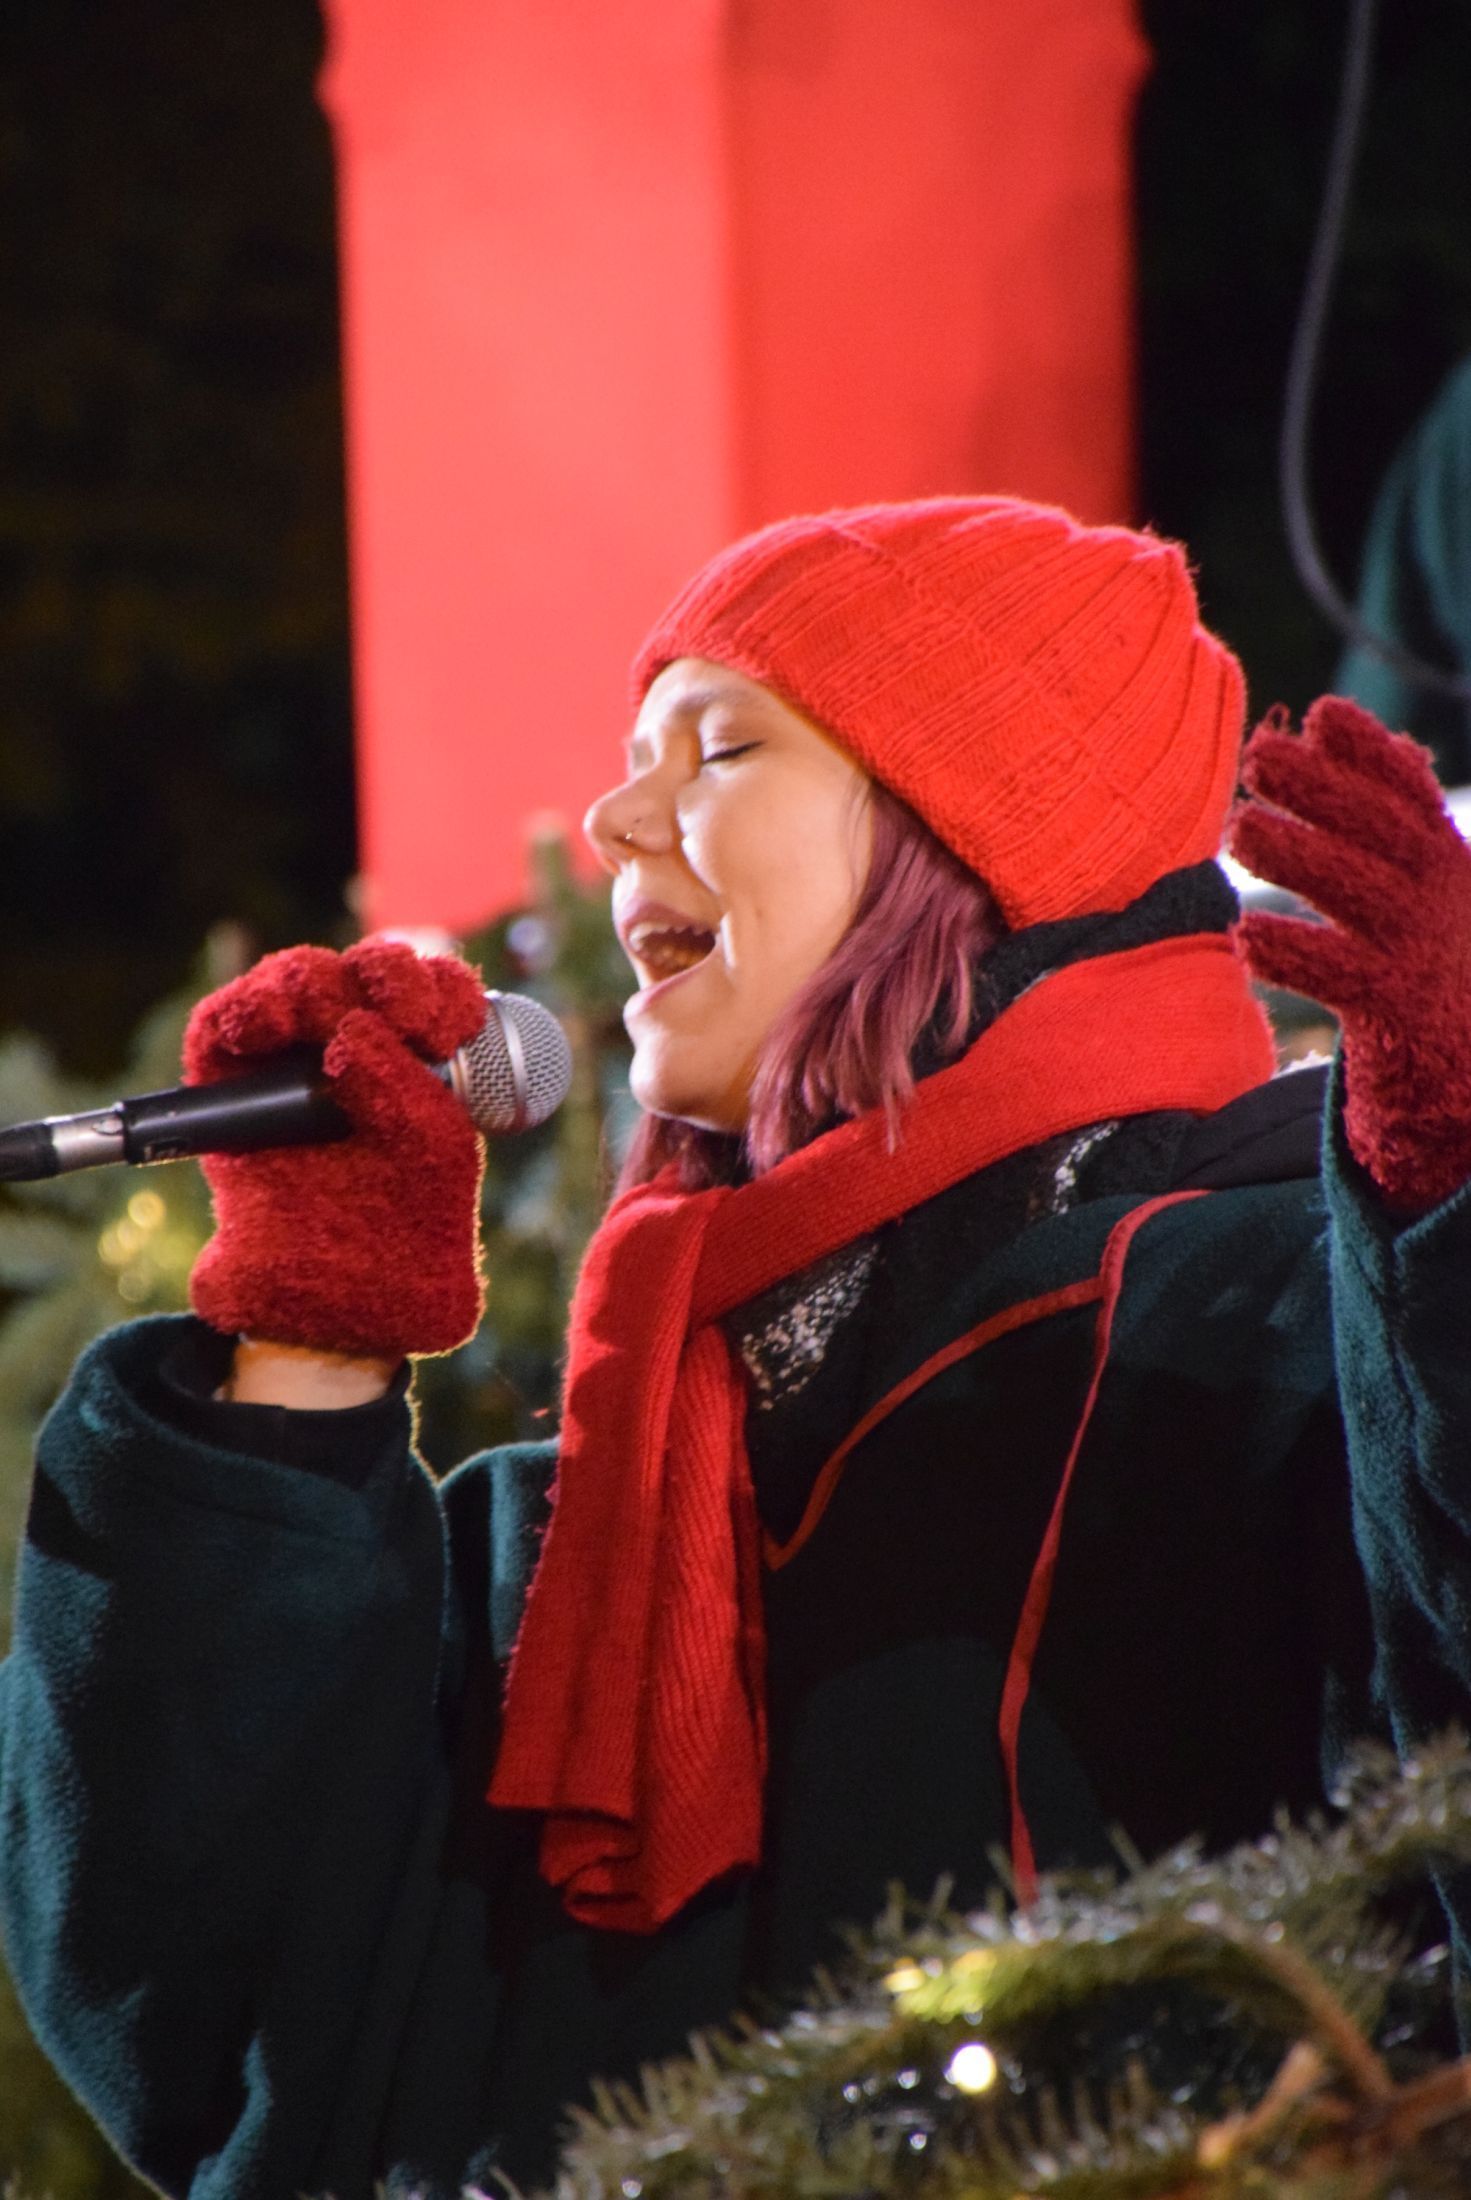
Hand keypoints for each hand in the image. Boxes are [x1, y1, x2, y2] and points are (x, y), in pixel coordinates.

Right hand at [183, 939, 487, 1356]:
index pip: (431, 989)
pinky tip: (269, 1023)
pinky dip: (246, 1010)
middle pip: (366, 971)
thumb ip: (405, 1084)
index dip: (441, 989)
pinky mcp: (228, 1083)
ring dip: (317, 986)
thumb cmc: (405, 1221)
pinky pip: (225, 1022)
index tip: (450, 1027)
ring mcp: (291, 1060)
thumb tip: (351, 1031)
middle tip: (404, 1018)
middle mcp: (356, 1046)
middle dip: (387, 978)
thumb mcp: (431, 1146)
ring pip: (299, 981)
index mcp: (420, 1056)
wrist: (349, 1298)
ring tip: (330, 1020)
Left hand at [1228, 695, 1470, 1215]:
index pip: (1408, 797)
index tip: (1323, 716)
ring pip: (1358, 892)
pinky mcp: (1400, 1014)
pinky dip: (1296, 954)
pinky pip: (1340, 976)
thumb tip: (1324, 725)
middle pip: (1380, 832)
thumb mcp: (1428, 887)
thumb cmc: (1437, 971)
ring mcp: (1421, 954)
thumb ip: (1382, 815)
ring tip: (1240, 829)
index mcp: (1446, 865)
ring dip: (1299, 856)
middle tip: (1256, 759)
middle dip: (1321, 790)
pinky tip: (1247, 935)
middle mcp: (1440, 900)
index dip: (1369, 754)